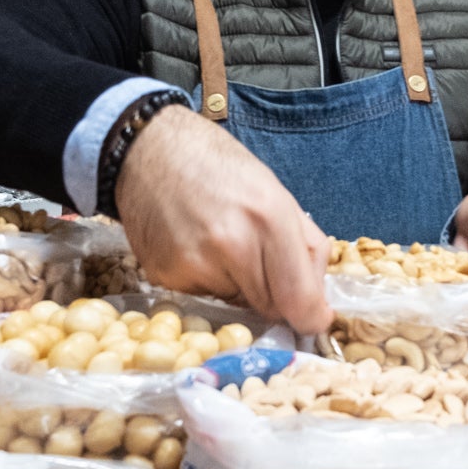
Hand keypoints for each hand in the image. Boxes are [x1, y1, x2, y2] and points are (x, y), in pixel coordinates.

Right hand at [114, 106, 332, 333]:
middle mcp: (232, 244)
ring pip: (236, 304)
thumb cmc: (219, 167)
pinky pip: (203, 295)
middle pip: (270, 308)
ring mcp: (194, 264)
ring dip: (238, 285)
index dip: (311, 317)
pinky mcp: (165, 276)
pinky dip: (206, 280)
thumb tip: (318, 300)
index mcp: (268, 218)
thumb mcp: (278, 193)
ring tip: (219, 243)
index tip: (313, 318)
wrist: (149, 150)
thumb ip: (308, 246)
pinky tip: (194, 246)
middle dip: (274, 295)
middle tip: (258, 260)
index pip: (299, 299)